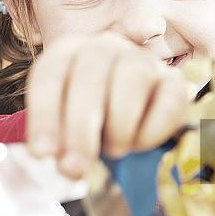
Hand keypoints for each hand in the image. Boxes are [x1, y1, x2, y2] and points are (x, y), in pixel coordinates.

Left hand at [25, 32, 188, 178]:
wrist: (124, 104)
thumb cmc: (87, 115)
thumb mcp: (63, 122)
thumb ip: (57, 140)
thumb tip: (61, 166)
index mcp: (67, 51)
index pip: (50, 76)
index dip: (44, 116)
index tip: (41, 153)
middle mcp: (103, 47)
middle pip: (90, 79)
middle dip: (79, 130)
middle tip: (74, 168)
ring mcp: (141, 60)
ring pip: (132, 81)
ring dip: (119, 126)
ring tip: (113, 149)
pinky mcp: (172, 80)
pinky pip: (169, 100)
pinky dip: (153, 130)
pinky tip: (139, 143)